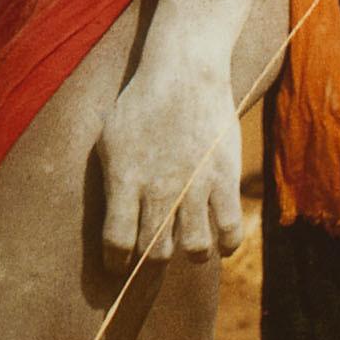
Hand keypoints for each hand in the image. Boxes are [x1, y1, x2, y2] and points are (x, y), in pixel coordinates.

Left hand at [97, 49, 246, 260]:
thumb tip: (109, 218)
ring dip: (189, 255)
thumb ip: (110, 181)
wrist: (183, 73)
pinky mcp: (225, 179)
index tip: (117, 266)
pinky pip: (230, 229)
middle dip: (150, 264)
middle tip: (152, 261)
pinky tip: (220, 244)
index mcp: (123, 179)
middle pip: (154, 252)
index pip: (116, 241)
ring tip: (186, 249)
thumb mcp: (109, 138)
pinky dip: (226, 245)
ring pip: (194, 248)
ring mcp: (194, 186)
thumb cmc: (140, 103)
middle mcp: (158, 189)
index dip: (116, 262)